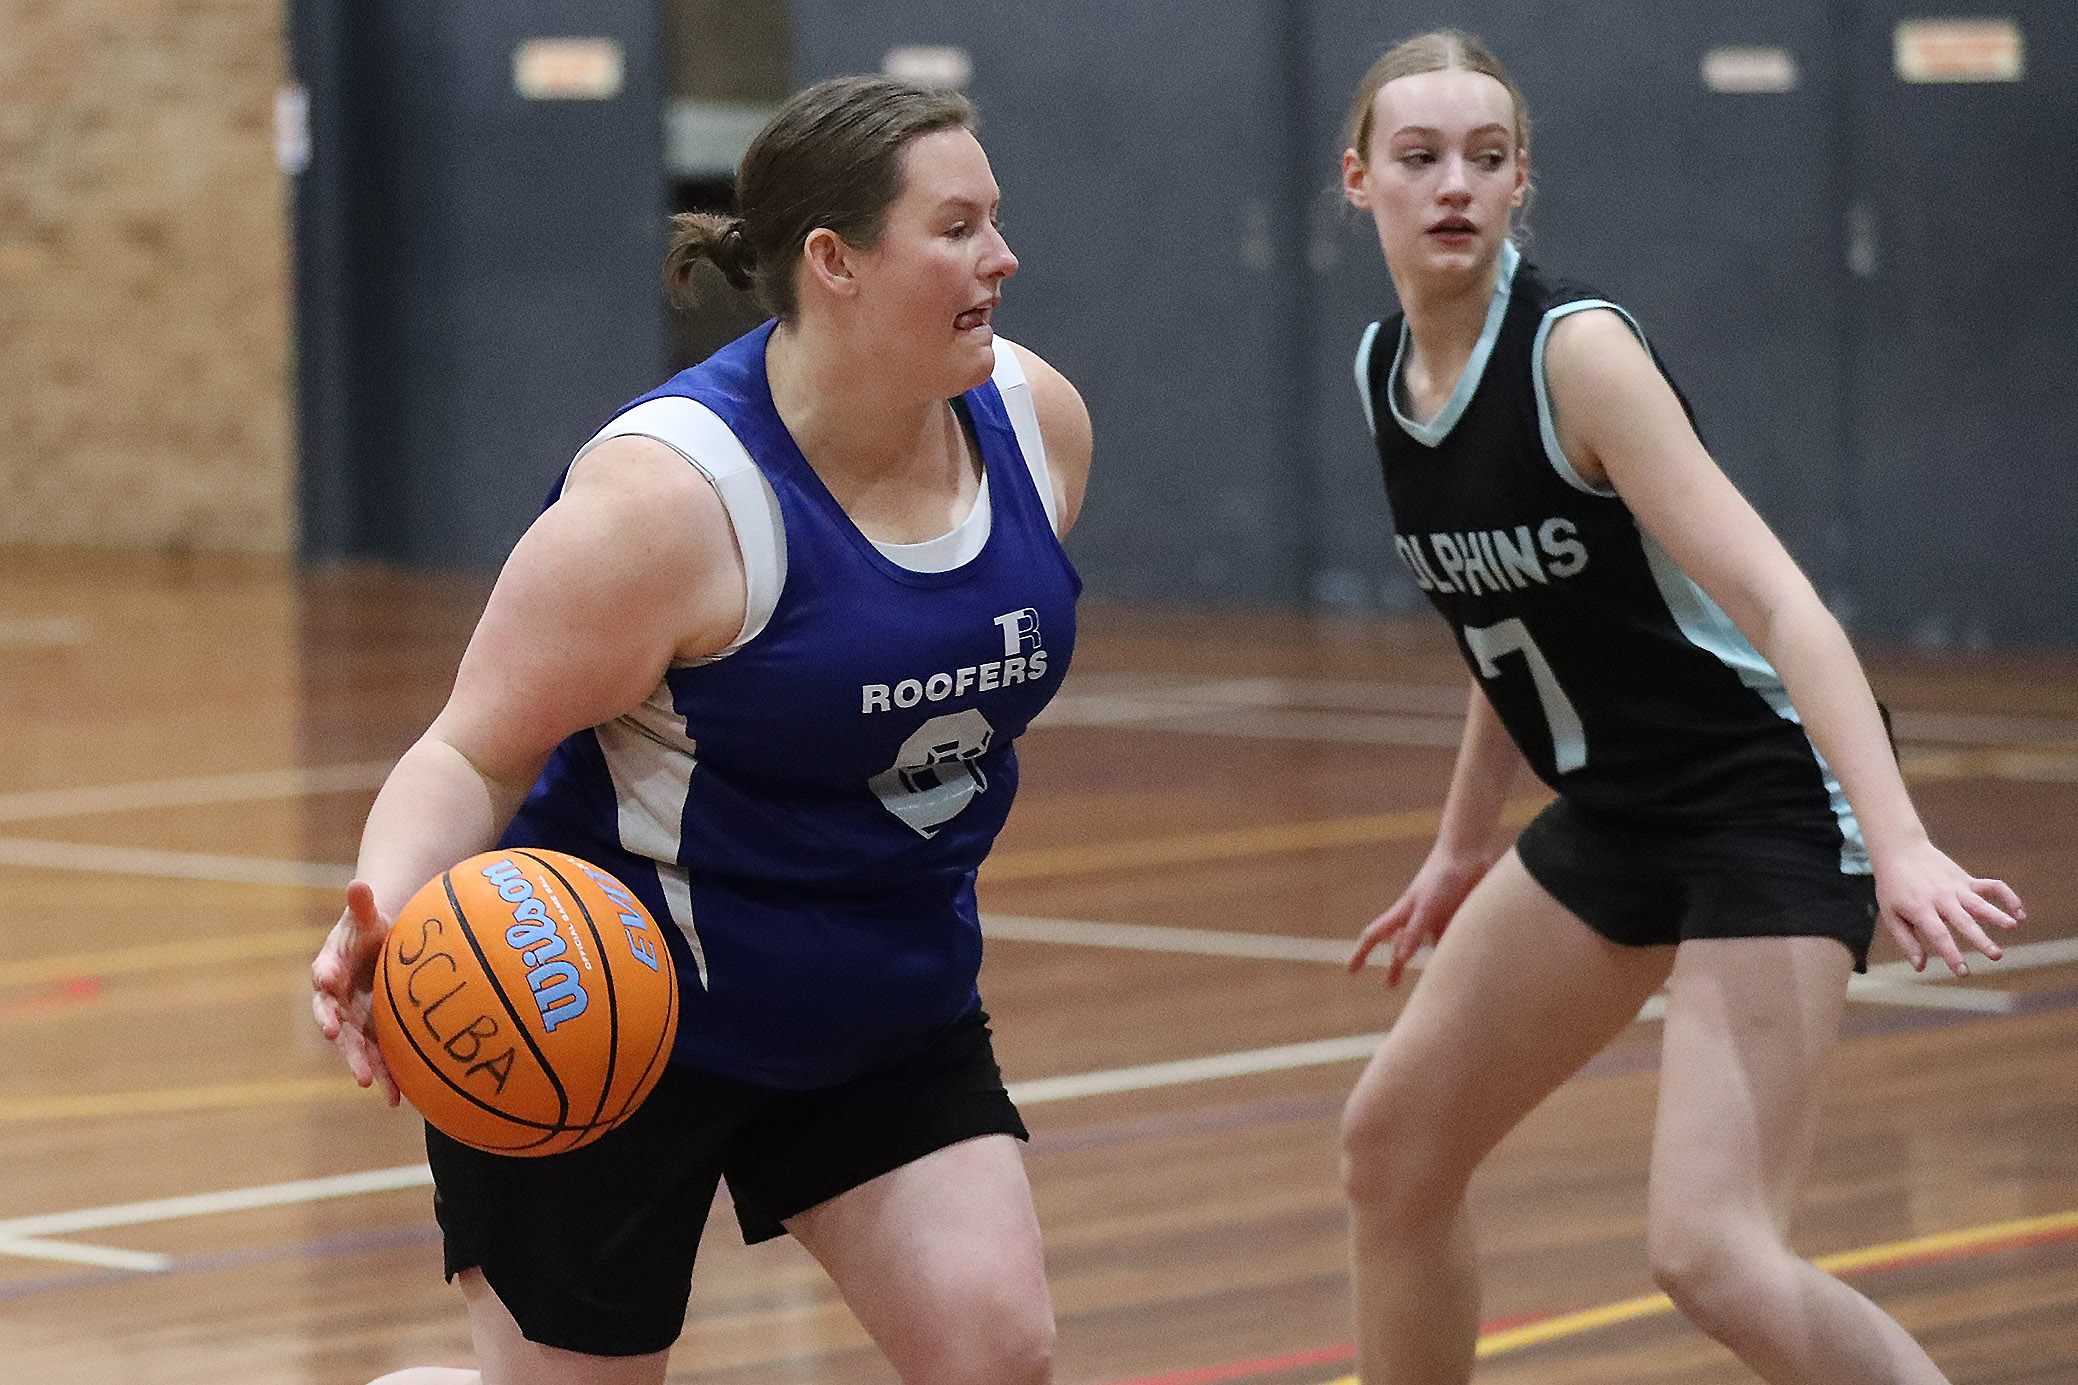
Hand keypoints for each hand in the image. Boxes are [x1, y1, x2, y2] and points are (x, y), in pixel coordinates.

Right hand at [311, 880, 401, 1104]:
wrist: (379, 952)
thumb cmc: (370, 932)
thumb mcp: (367, 918)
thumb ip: (362, 905)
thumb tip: (359, 883)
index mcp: (332, 966)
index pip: (325, 970)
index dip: (326, 974)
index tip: (326, 979)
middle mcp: (336, 999)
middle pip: (332, 1015)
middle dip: (334, 1027)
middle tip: (335, 1036)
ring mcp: (353, 1021)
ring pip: (353, 1044)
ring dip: (360, 1062)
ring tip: (369, 1081)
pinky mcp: (371, 1037)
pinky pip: (377, 1058)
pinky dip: (387, 1077)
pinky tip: (397, 1099)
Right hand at [1349, 847, 1496, 985]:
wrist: (1468, 855)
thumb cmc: (1443, 877)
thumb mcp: (1427, 906)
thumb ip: (1416, 931)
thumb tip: (1401, 958)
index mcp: (1403, 914)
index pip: (1374, 936)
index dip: (1361, 954)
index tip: (1350, 971)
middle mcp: (1417, 918)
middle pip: (1400, 947)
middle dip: (1394, 966)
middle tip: (1389, 986)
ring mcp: (1437, 919)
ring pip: (1427, 948)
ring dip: (1426, 964)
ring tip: (1429, 984)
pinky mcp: (1456, 918)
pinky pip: (1450, 941)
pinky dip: (1451, 953)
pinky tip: (1459, 966)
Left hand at [1873, 838, 2023, 975]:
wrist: (1900, 850)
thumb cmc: (1893, 887)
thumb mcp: (1891, 914)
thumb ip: (1906, 941)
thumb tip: (1920, 968)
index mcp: (1920, 909)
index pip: (1938, 935)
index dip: (1951, 954)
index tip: (1963, 971)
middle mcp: (1941, 899)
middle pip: (1964, 921)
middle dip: (1981, 939)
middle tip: (1997, 955)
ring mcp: (1956, 888)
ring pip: (1980, 903)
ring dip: (1997, 914)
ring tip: (2013, 925)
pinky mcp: (1967, 880)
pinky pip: (1991, 886)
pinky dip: (2007, 896)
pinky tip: (2020, 912)